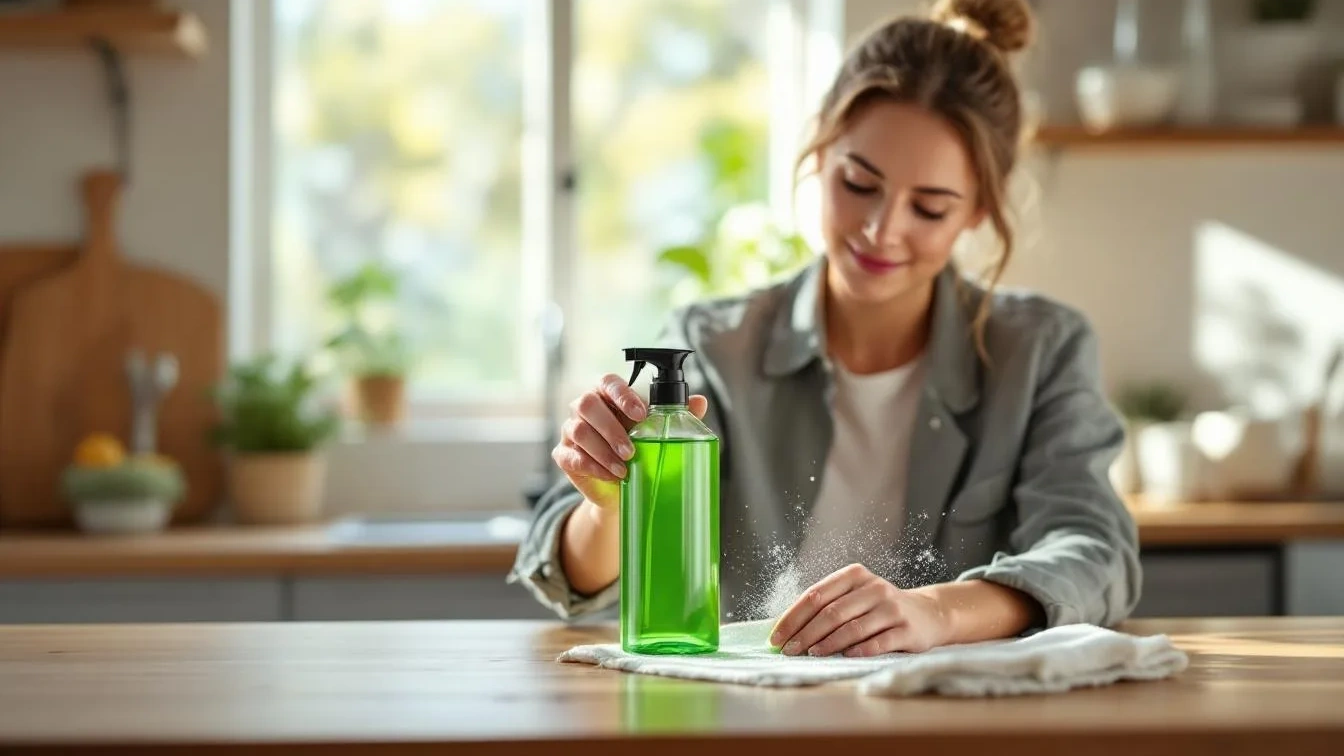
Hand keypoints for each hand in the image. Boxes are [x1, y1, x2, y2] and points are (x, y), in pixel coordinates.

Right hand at [552, 373, 706, 509]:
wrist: (622, 488)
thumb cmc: (640, 450)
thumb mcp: (658, 432)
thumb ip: (677, 415)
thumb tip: (700, 401)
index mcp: (607, 395)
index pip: (608, 382)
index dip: (622, 395)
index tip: (641, 414)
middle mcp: (585, 408)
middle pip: (587, 404)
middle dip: (610, 428)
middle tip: (631, 450)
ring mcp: (571, 430)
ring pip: (578, 430)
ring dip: (602, 450)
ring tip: (624, 469)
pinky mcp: (564, 455)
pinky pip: (570, 456)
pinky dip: (592, 466)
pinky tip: (610, 476)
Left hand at [768, 564, 950, 656]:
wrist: (928, 614)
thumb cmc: (879, 608)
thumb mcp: (855, 597)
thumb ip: (827, 607)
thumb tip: (787, 629)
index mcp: (854, 576)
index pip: (816, 595)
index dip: (793, 617)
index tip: (776, 636)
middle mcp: (873, 588)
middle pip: (832, 612)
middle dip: (805, 633)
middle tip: (789, 650)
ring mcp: (892, 608)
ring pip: (852, 627)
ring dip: (828, 643)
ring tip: (811, 654)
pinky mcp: (907, 629)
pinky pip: (878, 642)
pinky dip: (859, 650)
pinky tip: (845, 657)